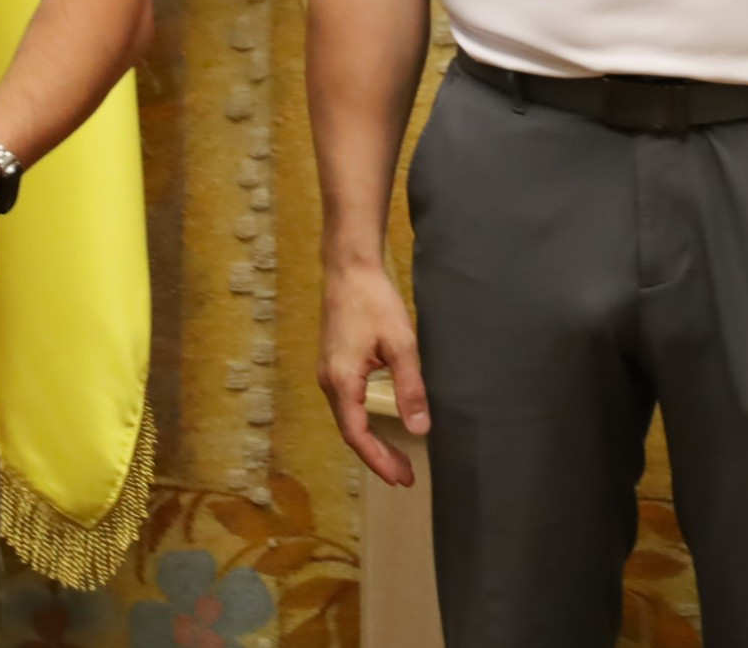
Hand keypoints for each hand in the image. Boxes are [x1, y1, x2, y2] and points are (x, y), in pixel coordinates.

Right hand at [317, 263, 430, 486]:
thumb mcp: (401, 344)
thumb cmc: (374, 302)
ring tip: (398, 459)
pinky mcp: (333, 364)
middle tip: (405, 476)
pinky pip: (347, 405)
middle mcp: (329, 381)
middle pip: (350, 432)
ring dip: (371, 441)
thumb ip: (410, 388)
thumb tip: (420, 430)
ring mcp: (328, 372)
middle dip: (377, 457)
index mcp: (342, 381)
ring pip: (347, 419)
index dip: (379, 461)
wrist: (349, 269)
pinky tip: (381, 426)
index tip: (400, 478)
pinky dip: (364, 423)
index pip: (357, 435)